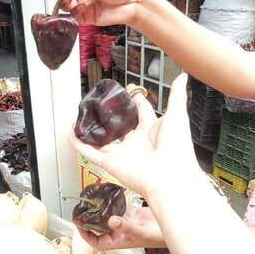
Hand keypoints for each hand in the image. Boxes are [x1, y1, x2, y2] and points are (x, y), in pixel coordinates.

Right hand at [69, 73, 201, 200]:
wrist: (170, 177)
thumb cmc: (177, 148)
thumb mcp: (177, 115)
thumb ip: (176, 95)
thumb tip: (182, 76)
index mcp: (151, 131)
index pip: (140, 112)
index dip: (133, 100)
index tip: (126, 89)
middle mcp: (135, 142)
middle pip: (118, 126)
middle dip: (108, 116)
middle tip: (97, 103)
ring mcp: (122, 153)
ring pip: (101, 140)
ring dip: (90, 130)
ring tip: (80, 118)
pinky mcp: (110, 163)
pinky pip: (92, 153)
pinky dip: (80, 145)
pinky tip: (72, 134)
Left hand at [78, 206, 165, 249]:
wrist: (173, 227)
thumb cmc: (158, 237)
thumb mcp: (139, 233)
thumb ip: (125, 227)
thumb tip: (111, 221)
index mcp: (118, 241)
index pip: (96, 242)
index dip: (85, 235)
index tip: (78, 225)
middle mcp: (120, 231)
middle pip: (99, 228)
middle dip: (90, 220)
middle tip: (82, 209)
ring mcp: (126, 222)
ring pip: (108, 216)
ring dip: (101, 210)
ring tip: (92, 201)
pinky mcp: (133, 213)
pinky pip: (120, 207)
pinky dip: (114, 202)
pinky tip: (110, 195)